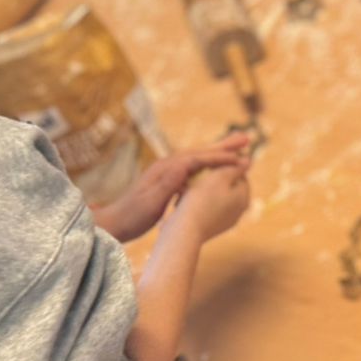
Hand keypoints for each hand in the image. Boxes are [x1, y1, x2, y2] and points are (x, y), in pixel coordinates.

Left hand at [98, 136, 252, 241]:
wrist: (114, 222)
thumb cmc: (132, 216)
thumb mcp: (150, 203)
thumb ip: (168, 184)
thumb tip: (185, 165)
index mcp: (167, 169)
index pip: (198, 159)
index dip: (220, 158)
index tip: (240, 159)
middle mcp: (168, 165)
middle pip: (201, 151)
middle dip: (224, 145)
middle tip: (247, 138)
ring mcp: (168, 171)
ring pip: (199, 157)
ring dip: (219, 151)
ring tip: (239, 146)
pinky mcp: (168, 179)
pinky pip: (195, 166)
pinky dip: (210, 162)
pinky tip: (218, 165)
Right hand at [176, 156, 252, 240]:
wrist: (185, 231)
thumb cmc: (201, 200)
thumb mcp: (219, 177)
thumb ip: (235, 167)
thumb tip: (249, 161)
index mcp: (244, 197)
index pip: (240, 174)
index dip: (225, 165)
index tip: (209, 162)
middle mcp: (239, 211)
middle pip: (229, 186)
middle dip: (215, 178)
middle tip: (198, 173)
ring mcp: (227, 220)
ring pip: (218, 197)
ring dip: (206, 190)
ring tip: (189, 186)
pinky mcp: (213, 227)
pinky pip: (209, 209)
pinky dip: (201, 203)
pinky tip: (187, 201)